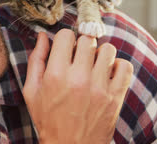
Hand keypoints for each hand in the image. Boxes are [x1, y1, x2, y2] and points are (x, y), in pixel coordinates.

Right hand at [22, 29, 132, 143]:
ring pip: (108, 49)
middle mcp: (79, 78)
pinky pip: (124, 66)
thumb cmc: (48, 120)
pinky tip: (106, 74)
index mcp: (56, 75)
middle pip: (87, 40)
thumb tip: (42, 36)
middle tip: (78, 57)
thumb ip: (36, 60)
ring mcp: (100, 87)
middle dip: (81, 45)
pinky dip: (117, 66)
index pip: (66, 35)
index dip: (64, 39)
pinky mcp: (115, 96)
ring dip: (99, 54)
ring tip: (92, 65)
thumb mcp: (32, 90)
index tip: (64, 47)